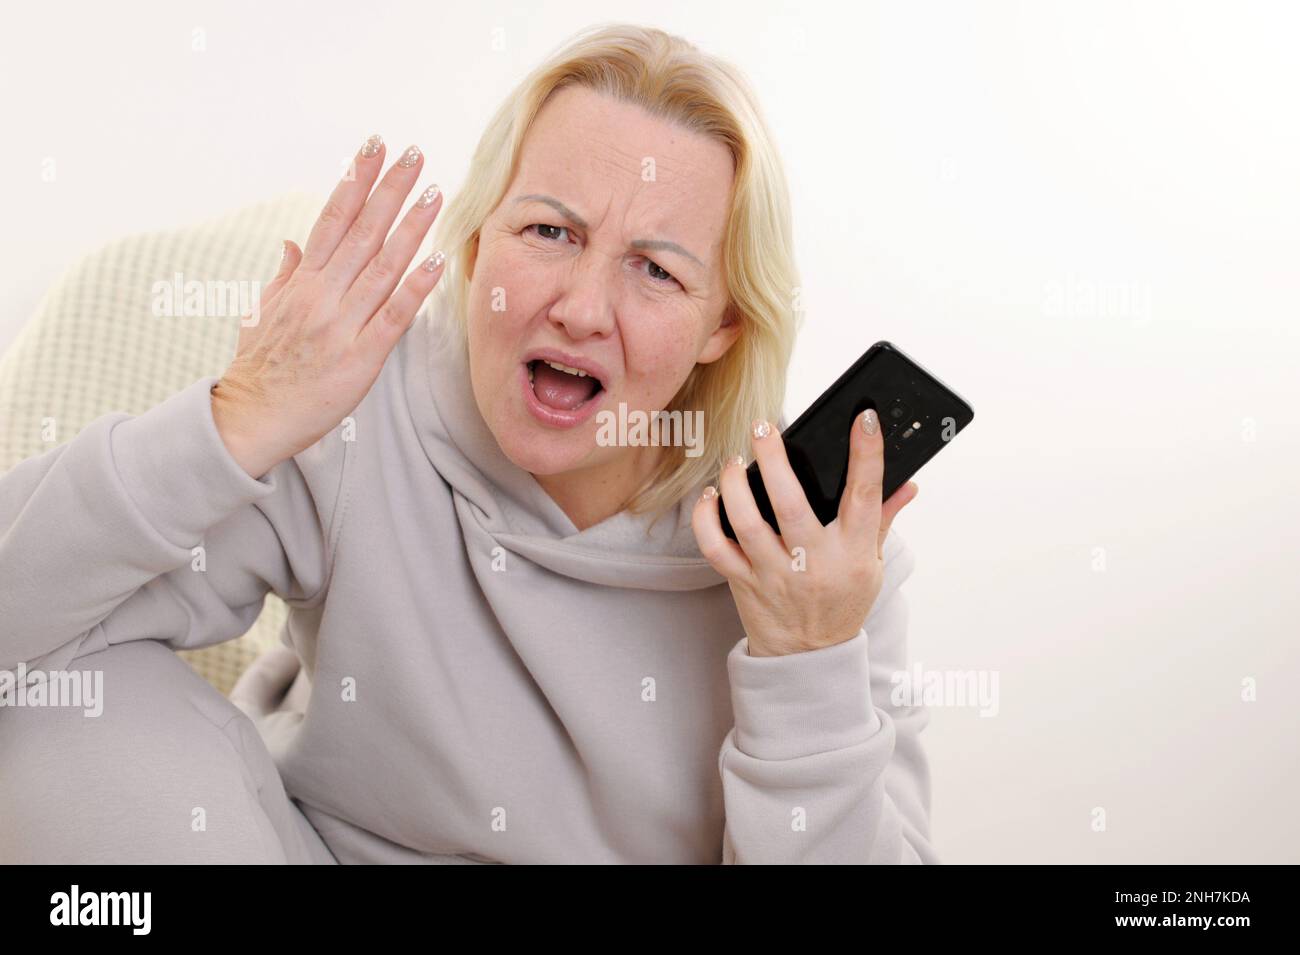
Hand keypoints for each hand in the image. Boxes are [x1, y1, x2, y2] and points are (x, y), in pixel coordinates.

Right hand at [212, 135, 446, 478]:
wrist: (252, 418)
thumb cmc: (260, 370)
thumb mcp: (262, 314)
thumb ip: (283, 276)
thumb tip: (292, 242)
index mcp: (302, 281)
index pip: (332, 217)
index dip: (355, 180)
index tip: (373, 147)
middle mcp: (322, 295)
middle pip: (362, 231)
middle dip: (389, 189)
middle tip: (414, 153)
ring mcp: (342, 324)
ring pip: (382, 265)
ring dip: (411, 227)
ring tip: (434, 193)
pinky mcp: (361, 356)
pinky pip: (393, 316)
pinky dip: (416, 287)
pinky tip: (437, 261)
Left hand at [691, 409, 918, 656]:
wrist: (808, 658)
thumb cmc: (841, 602)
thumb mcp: (872, 565)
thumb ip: (882, 521)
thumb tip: (907, 484)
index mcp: (852, 552)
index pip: (865, 496)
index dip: (867, 454)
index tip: (862, 418)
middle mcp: (813, 562)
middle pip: (790, 503)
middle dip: (774, 459)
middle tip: (763, 428)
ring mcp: (775, 574)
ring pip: (747, 522)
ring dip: (735, 484)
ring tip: (735, 460)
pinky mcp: (743, 583)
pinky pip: (716, 548)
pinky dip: (707, 518)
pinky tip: (711, 496)